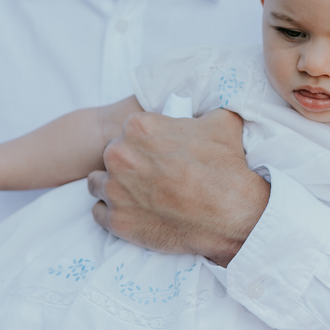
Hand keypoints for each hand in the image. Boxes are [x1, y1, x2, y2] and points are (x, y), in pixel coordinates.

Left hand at [87, 108, 268, 265]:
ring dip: (114, 187)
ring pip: (98, 183)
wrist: (231, 215)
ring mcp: (115, 190)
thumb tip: (206, 108)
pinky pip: (98, 213)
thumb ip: (203, 110)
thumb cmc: (226, 167)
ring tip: (136, 194)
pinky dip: (112, 213)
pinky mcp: (116, 221)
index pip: (129, 129)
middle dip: (128, 164)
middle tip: (151, 176)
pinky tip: (132, 213)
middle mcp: (119, 155)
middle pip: (112, 155)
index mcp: (138, 127)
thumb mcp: (221, 121)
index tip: (157, 154)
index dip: (144, 142)